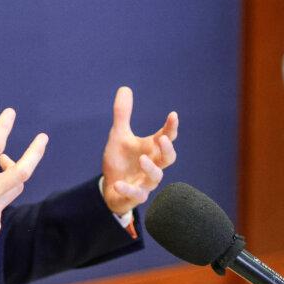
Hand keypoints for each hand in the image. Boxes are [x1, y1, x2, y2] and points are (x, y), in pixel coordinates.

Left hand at [101, 86, 178, 214]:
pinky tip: (119, 182)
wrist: (110, 188)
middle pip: (168, 159)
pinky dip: (128, 189)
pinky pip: (136, 195)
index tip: (173, 115)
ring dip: (151, 168)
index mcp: (150, 149)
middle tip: (162, 139)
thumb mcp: (119, 136)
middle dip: (168, 149)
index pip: (166, 137)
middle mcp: (152, 165)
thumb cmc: (120, 161)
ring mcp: (144, 182)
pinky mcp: (134, 196)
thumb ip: (123, 114)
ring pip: (156, 178)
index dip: (171, 127)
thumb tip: (125, 88)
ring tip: (142, 158)